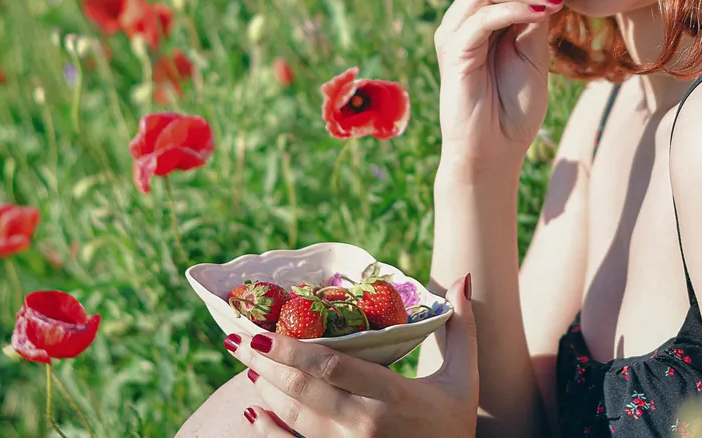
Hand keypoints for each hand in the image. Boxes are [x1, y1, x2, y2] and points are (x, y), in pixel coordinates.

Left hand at [227, 276, 477, 437]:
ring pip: (295, 418)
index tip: (263, 329)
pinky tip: (252, 411)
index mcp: (392, 397)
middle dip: (265, 363)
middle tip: (237, 340)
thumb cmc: (454, 427)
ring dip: (266, 389)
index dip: (292, 348)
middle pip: (303, 390)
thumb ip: (462, 328)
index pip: (332, 367)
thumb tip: (463, 277)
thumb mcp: (463, 379)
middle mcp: (364, 425)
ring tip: (247, 363)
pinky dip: (269, 431)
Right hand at [434, 0, 566, 168]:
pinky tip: (543, 12)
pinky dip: (515, 8)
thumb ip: (536, 17)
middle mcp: (462, 18)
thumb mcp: (534, 53)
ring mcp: (454, 34)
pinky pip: (482, 17)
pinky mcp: (453, 53)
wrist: (494, 153)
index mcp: (480, 14)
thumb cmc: (513, 108)